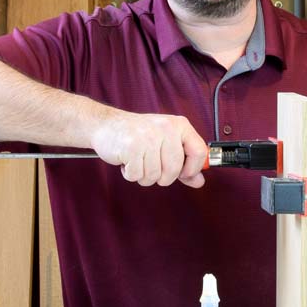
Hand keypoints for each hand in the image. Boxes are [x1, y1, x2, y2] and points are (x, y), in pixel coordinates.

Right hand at [91, 111, 208, 187]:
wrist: (107, 125)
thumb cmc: (139, 135)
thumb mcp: (166, 144)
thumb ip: (184, 163)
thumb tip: (199, 181)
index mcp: (179, 125)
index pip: (199, 151)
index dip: (193, 168)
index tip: (184, 173)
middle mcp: (166, 128)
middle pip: (174, 169)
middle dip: (162, 177)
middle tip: (151, 166)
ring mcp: (148, 137)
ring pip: (154, 176)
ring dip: (144, 175)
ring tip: (137, 160)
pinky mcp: (131, 147)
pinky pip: (137, 175)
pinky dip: (131, 174)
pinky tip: (127, 160)